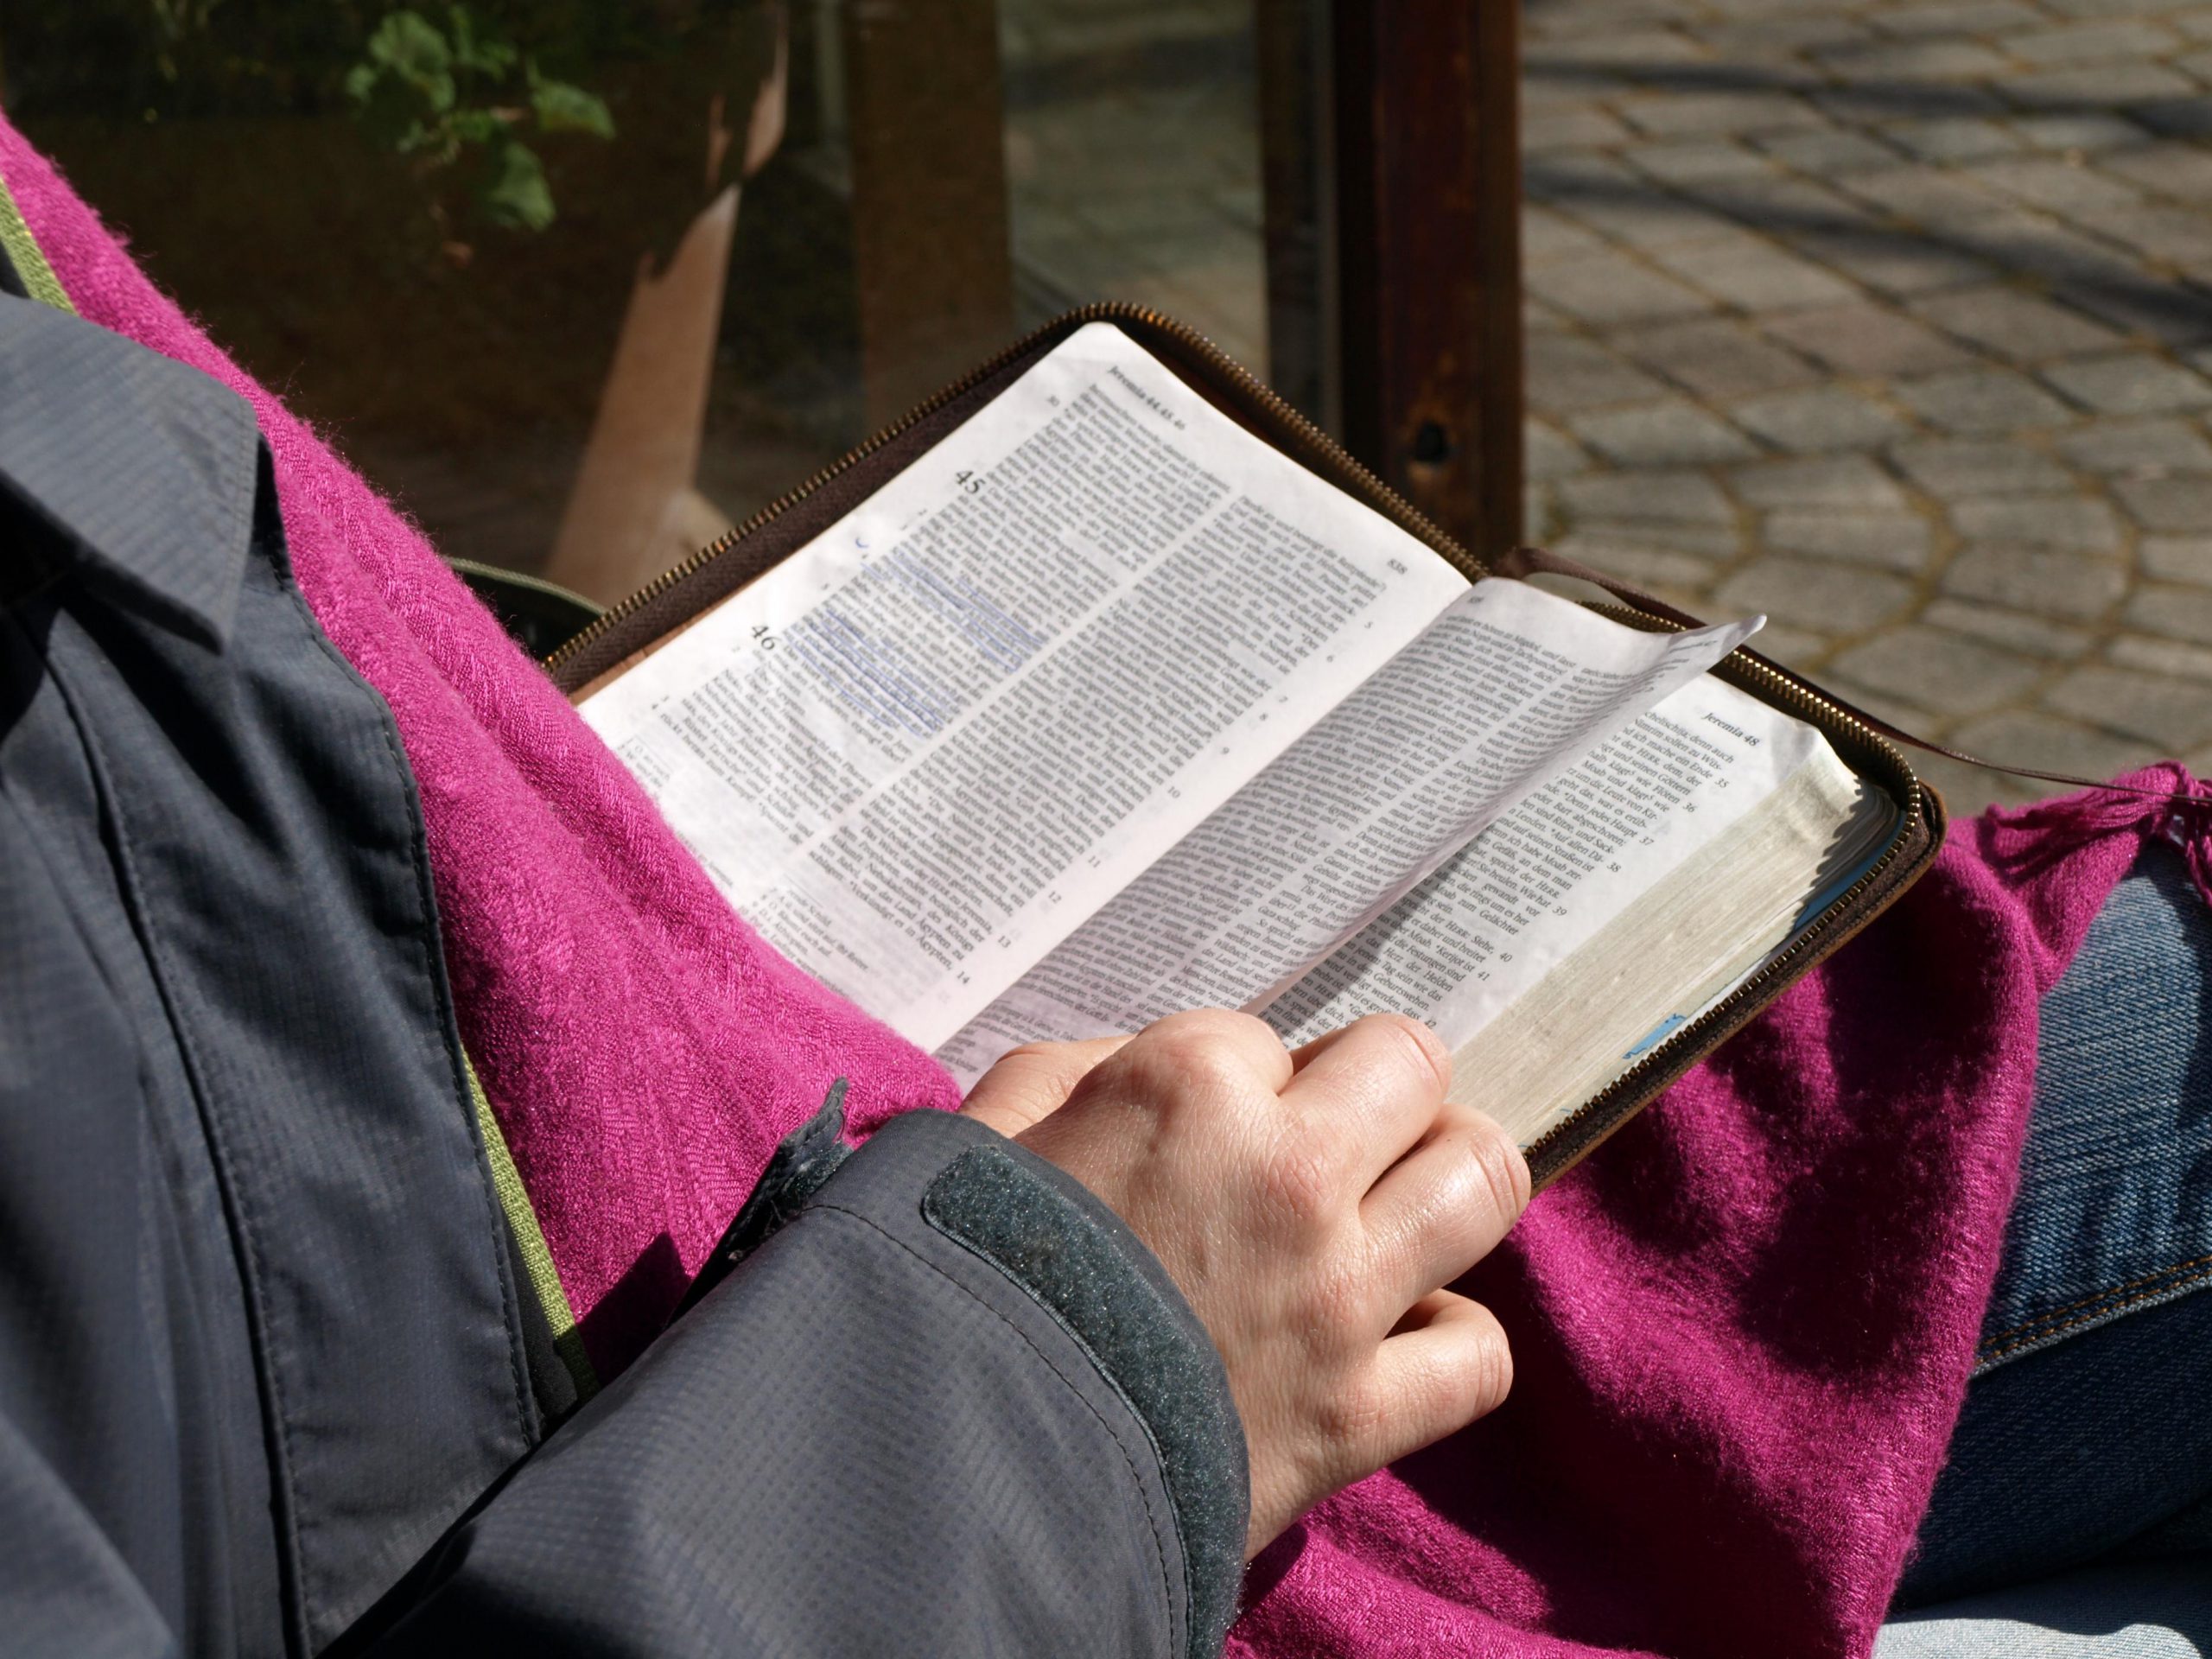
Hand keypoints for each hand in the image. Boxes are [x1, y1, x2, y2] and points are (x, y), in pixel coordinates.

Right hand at [961, 1009, 1528, 1555]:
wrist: (948, 1461)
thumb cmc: (950, 1278)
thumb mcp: (979, 1132)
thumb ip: (1070, 1076)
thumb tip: (1140, 1075)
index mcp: (1187, 1087)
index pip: (1267, 1036)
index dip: (1236, 1081)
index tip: (1200, 1131)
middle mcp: (1286, 1173)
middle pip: (1415, 1065)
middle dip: (1375, 1092)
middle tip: (1333, 1139)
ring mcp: (1336, 1295)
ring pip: (1483, 1179)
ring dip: (1443, 1184)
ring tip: (1394, 1211)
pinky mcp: (1356, 1415)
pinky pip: (1478, 1355)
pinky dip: (1446, 1345)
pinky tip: (1392, 1339)